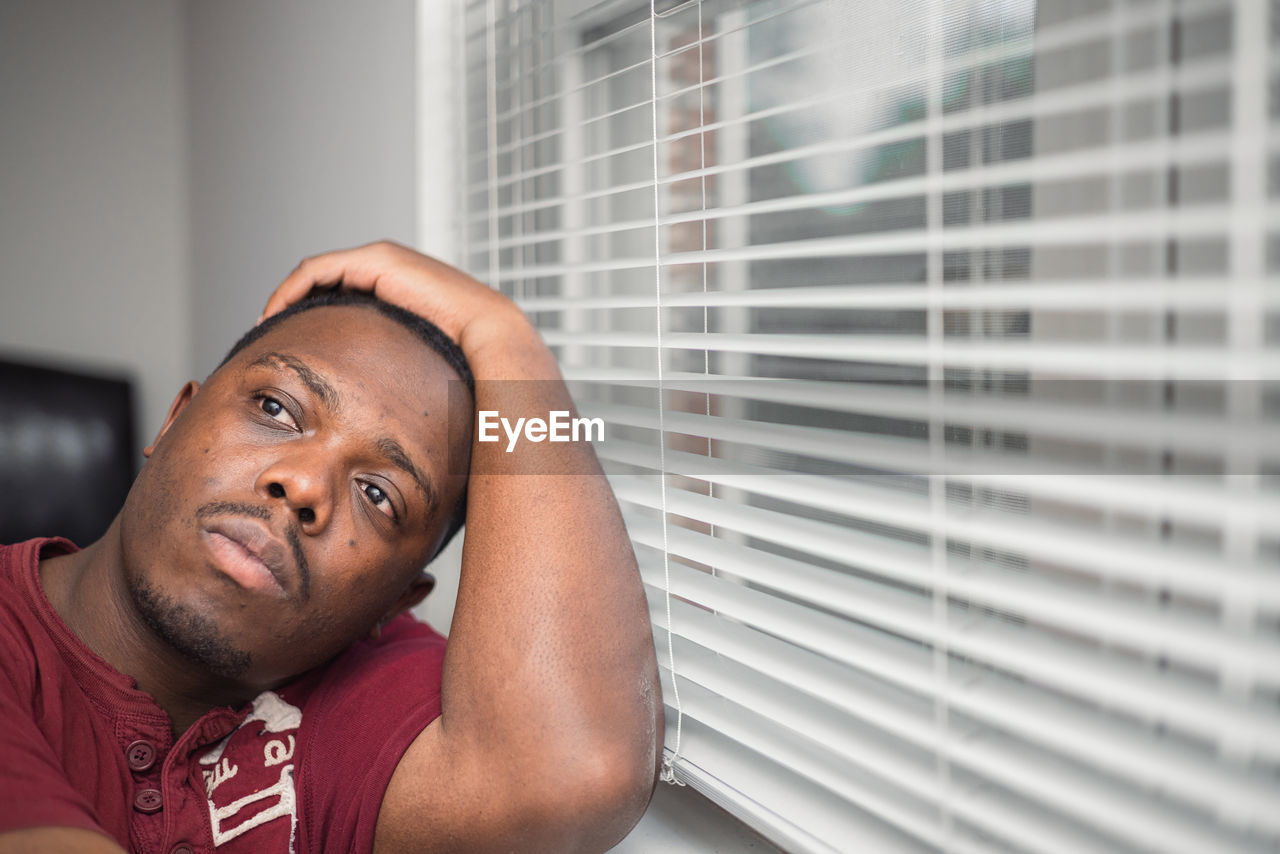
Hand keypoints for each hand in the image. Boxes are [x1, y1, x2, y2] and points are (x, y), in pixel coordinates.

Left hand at [260, 241, 521, 351]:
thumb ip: (398, 371)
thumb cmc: (465, 355)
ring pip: (315, 275)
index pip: (340, 294)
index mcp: (396, 289)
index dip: (310, 316)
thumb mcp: (418, 363)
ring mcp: (379, 260)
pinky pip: (316, 271)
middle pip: (323, 282)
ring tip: (268, 325)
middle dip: (293, 307)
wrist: (490, 332)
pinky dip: (291, 291)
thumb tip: (387, 410)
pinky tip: (277, 315)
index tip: (293, 345)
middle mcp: (386, 268)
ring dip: (286, 298)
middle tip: (272, 336)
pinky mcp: (373, 260)